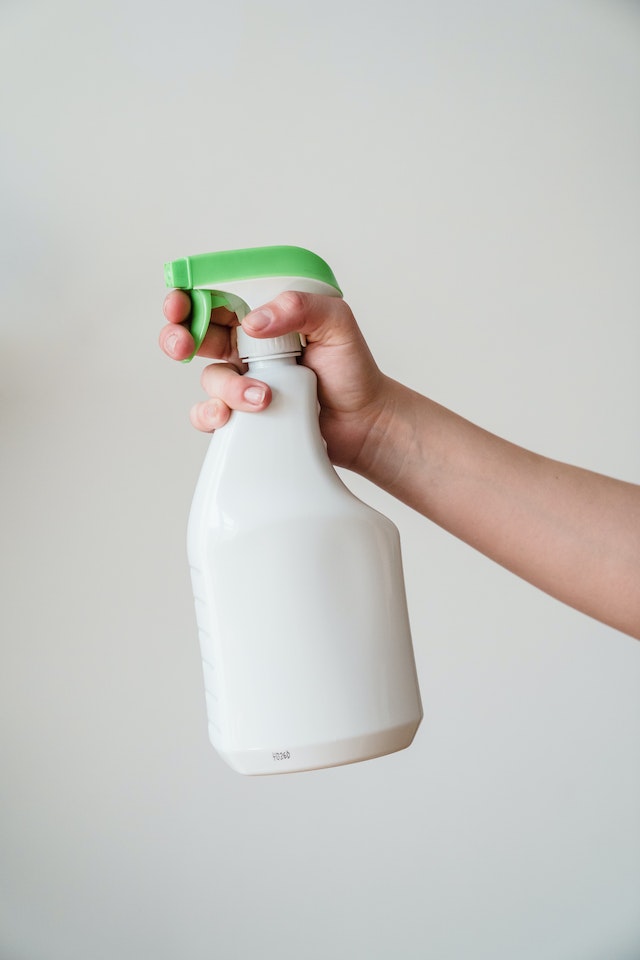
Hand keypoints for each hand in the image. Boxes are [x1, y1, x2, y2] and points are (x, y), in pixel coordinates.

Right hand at [160, 290, 392, 473]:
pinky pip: (210, 414)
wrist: (363, 422)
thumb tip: (253, 322)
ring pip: (209, 377)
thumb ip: (300, 307)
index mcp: (263, 315)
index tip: (180, 304)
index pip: (217, 296)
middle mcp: (247, 345)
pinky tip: (229, 417)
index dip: (190, 297)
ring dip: (227, 386)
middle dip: (179, 336)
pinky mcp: (244, 415)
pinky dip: (212, 415)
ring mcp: (244, 381)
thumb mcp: (336, 322)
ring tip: (262, 396)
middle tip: (185, 345)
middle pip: (195, 333)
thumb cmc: (352, 369)